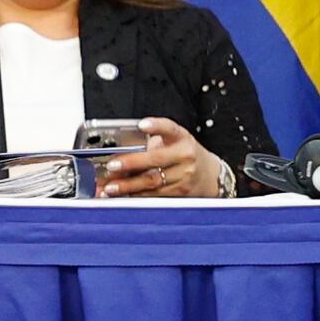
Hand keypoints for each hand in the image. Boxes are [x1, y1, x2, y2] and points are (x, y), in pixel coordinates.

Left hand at [99, 119, 226, 198]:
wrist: (208, 175)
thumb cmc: (183, 156)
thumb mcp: (173, 143)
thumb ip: (151, 145)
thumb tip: (119, 156)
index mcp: (181, 138)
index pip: (170, 128)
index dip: (156, 126)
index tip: (142, 125)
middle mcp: (185, 155)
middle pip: (156, 159)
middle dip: (132, 163)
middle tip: (113, 166)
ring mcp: (184, 175)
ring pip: (152, 181)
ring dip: (128, 185)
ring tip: (111, 187)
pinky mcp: (180, 192)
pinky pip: (154, 194)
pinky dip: (136, 196)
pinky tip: (123, 196)